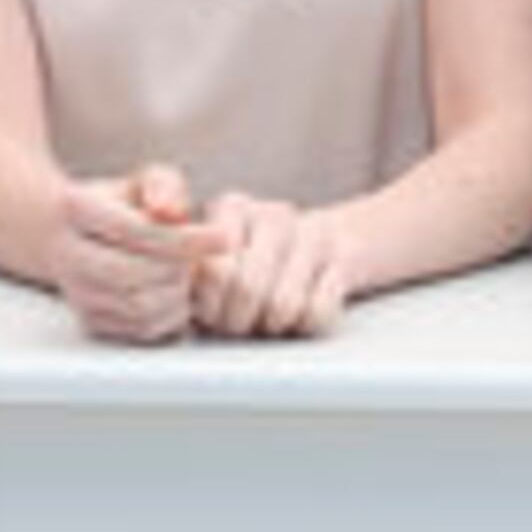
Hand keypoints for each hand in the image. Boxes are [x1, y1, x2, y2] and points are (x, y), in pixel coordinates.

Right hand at [54, 162, 225, 342]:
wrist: (78, 235)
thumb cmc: (122, 204)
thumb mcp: (145, 180)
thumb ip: (164, 186)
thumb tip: (170, 212)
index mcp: (75, 208)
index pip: (134, 229)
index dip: (184, 238)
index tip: (225, 238)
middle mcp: (66, 253)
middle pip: (131, 272)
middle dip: (177, 268)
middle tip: (200, 259)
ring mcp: (75, 292)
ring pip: (137, 306)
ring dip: (177, 293)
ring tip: (189, 274)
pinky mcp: (89, 320)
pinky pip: (139, 329)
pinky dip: (170, 316)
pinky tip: (177, 294)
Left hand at [191, 191, 351, 337]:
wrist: (339, 243)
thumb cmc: (262, 262)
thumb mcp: (221, 261)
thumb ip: (195, 274)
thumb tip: (185, 291)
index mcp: (232, 207)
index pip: (211, 270)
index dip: (208, 305)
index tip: (209, 313)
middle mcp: (272, 213)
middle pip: (246, 290)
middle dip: (238, 321)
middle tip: (239, 323)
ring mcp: (313, 234)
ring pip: (283, 305)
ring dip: (273, 324)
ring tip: (269, 318)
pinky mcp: (347, 259)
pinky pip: (318, 312)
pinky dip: (306, 324)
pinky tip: (301, 313)